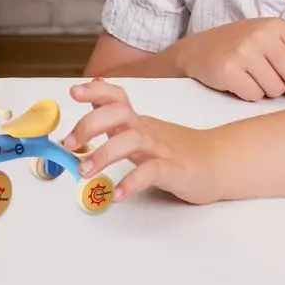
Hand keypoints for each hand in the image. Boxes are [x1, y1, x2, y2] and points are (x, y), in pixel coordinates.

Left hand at [65, 79, 219, 204]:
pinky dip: (132, 182)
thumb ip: (115, 117)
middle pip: (118, 114)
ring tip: (85, 170)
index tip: (74, 91)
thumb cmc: (173, 147)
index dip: (95, 91)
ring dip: (104, 154)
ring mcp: (160, 148)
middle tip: (69, 143)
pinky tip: (117, 193)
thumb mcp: (139, 128)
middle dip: (89, 124)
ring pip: (131, 141)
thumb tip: (91, 96)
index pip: (116, 96)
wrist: (215, 163)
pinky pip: (151, 172)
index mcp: (135, 120)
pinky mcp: (173, 170)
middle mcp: (145, 129)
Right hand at [176, 18, 284, 101]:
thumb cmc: (239, 45)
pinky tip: (239, 82)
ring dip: (268, 91)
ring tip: (253, 78)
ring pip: (276, 89)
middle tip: (279, 84)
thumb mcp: (272, 38)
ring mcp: (243, 51)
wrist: (196, 50)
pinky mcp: (228, 69)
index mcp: (276, 26)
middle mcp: (260, 35)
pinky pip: (254, 95)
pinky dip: (249, 95)